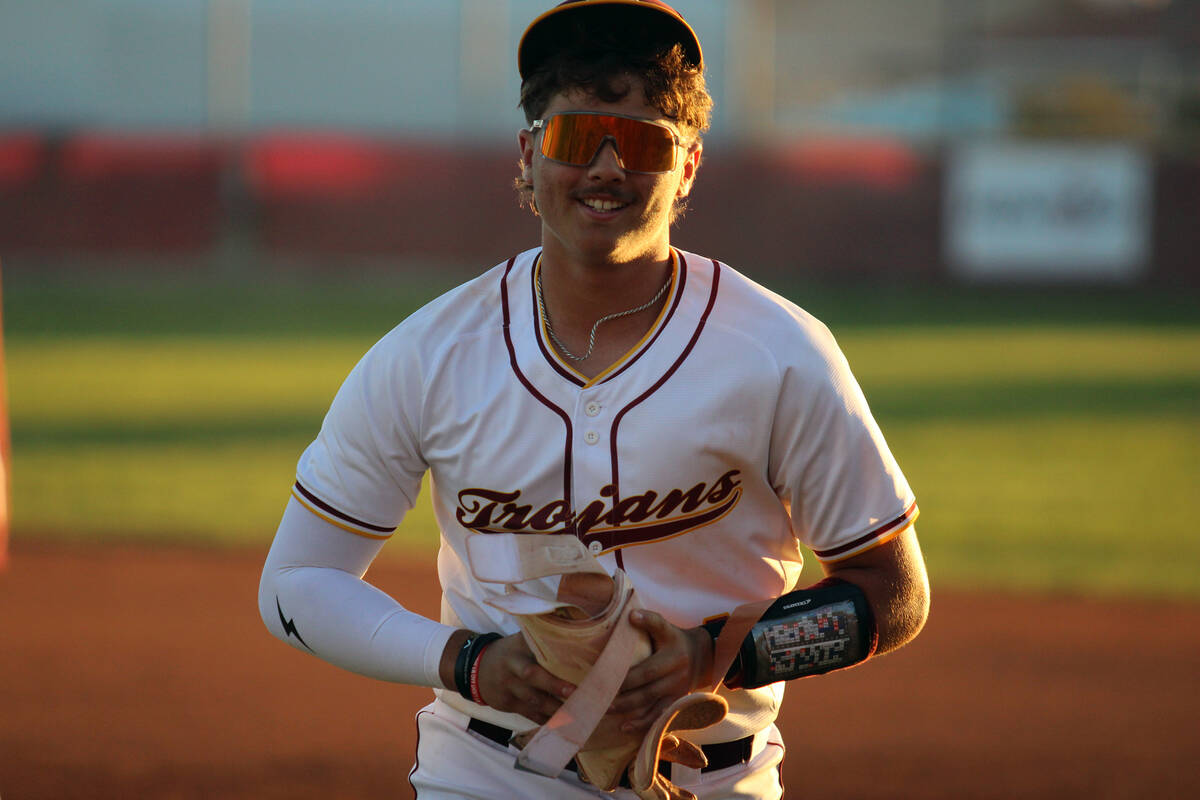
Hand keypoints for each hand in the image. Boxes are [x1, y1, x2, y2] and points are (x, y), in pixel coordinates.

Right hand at [474, 632, 575, 723]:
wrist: (475, 669)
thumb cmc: (510, 653)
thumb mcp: (520, 641)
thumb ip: (541, 639)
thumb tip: (575, 638)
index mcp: (518, 647)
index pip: (535, 646)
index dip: (551, 653)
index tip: (573, 658)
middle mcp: (512, 666)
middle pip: (531, 674)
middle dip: (553, 684)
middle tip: (574, 691)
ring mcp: (508, 686)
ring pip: (532, 699)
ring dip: (554, 707)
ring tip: (575, 711)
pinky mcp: (507, 704)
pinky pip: (529, 713)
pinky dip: (545, 719)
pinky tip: (561, 722)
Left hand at [606, 609, 713, 733]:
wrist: (704, 659)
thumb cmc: (676, 641)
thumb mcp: (668, 628)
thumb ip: (651, 621)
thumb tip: (630, 615)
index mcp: (673, 649)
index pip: (653, 649)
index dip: (641, 640)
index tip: (623, 635)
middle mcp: (676, 670)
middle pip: (646, 679)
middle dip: (622, 686)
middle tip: (598, 689)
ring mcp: (677, 689)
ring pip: (649, 700)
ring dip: (626, 706)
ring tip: (605, 708)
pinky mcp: (676, 703)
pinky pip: (658, 715)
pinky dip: (641, 723)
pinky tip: (625, 727)